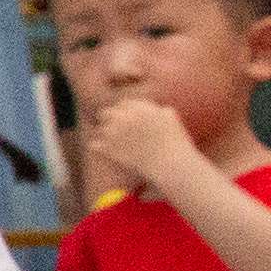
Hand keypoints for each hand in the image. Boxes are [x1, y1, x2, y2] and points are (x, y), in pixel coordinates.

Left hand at [80, 93, 211, 203]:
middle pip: (106, 113)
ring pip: (100, 130)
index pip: (123, 105)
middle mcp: (124, 117)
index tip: (124, 121)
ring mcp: (114, 132)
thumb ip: (160, 110)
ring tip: (114, 146)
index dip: (123, 113)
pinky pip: (94, 145)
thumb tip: (156, 108)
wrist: (172, 165)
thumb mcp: (171, 119)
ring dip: (105, 136)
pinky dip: (99, 149)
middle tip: (112, 131)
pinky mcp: (108, 148)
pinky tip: (105, 153)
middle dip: (109, 121)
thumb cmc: (176, 145)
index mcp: (139, 108)